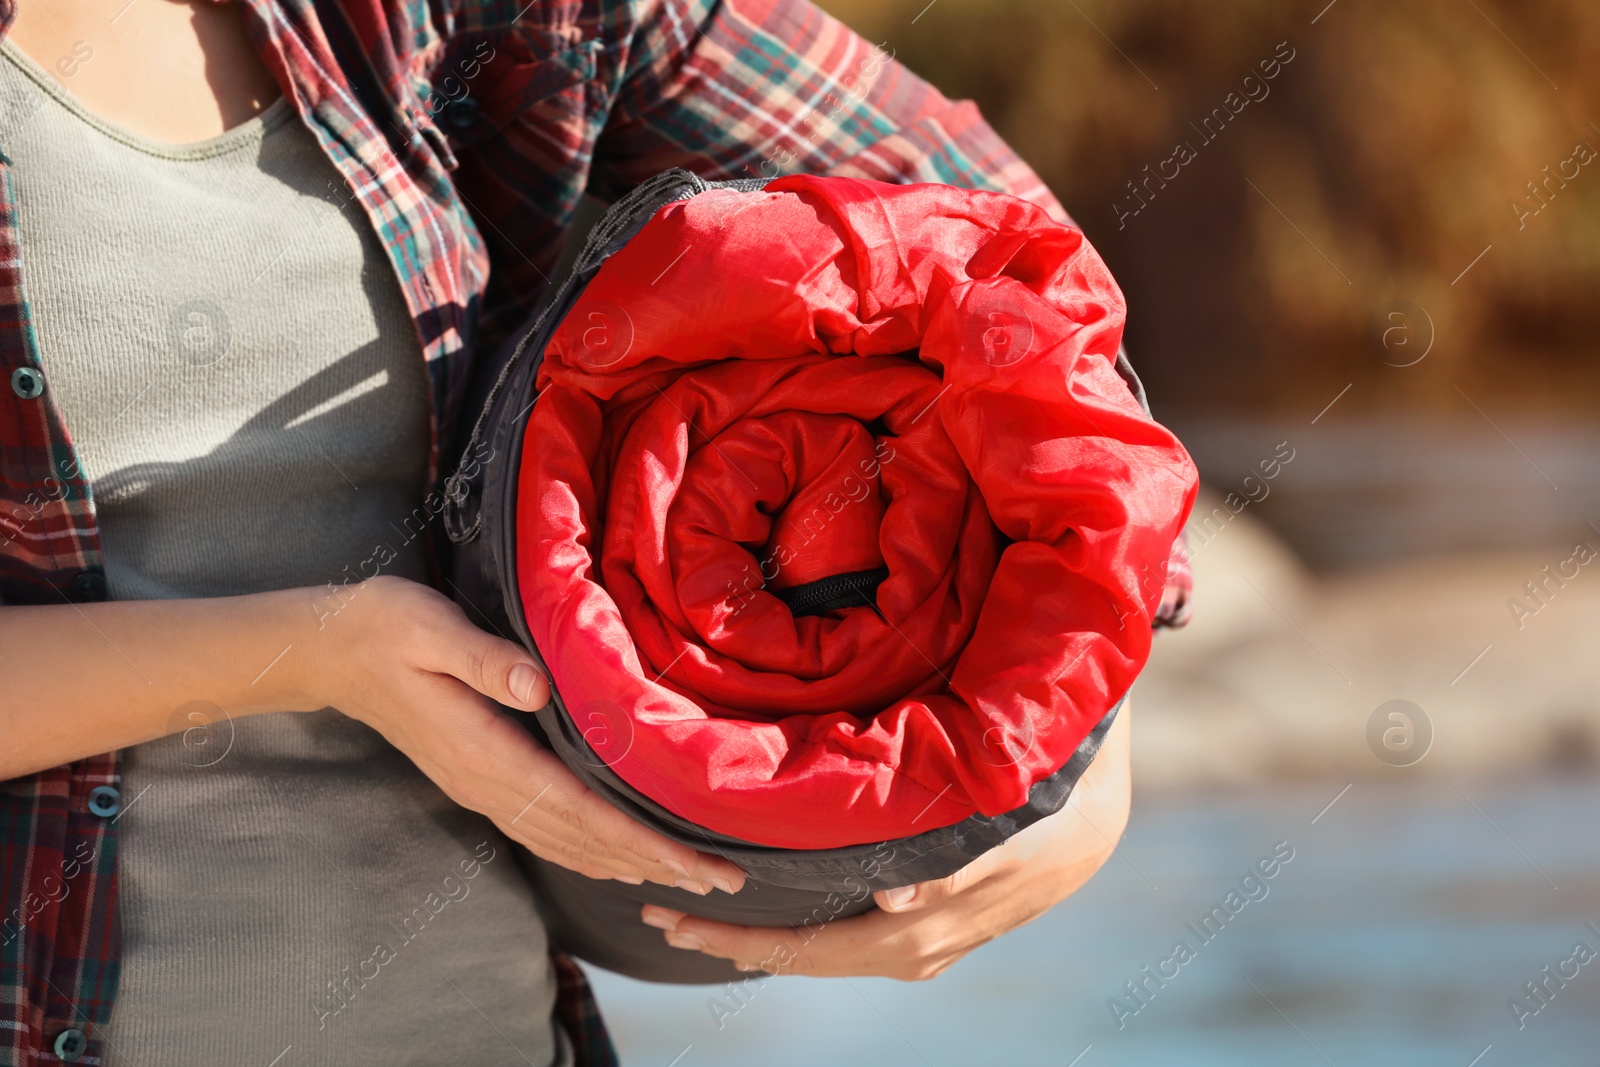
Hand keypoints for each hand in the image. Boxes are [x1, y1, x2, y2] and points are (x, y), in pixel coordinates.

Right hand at [293, 576, 745, 894]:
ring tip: (683, 877)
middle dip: (653, 862)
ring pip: (564, 842)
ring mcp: (480, 787)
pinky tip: (613, 855)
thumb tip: (536, 686)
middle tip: (718, 880)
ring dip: (626, 862)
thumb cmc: (385, 627)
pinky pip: (543, 828)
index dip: (639, 838)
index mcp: (484, 753)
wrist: (328, 649)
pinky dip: (586, 849)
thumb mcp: (431, 628)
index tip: (691, 860)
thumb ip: (485, 659)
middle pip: (582, 839)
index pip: (578, 810)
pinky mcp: (478, 778)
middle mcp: (486, 783)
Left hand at [640, 702, 1131, 977]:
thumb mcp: (1010, 833)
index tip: (673, 920)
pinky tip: (770, 902)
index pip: (804, 951)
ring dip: (759, 935)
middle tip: (659, 914)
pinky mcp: (924, 922)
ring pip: (820, 951)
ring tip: (698, 908)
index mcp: (916, 933)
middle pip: (801, 959)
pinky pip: (844, 935)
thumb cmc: (1048, 813)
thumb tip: (892, 902)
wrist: (1096, 820)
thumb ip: (954, 869)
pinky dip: (799, 926)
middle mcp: (908, 949)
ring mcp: (915, 942)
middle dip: (730, 941)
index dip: (736, 940)